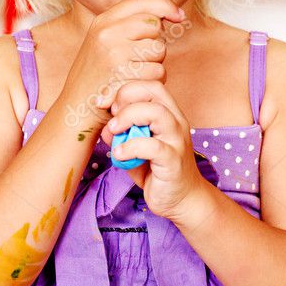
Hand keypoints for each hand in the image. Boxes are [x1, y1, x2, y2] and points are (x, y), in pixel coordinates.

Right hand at [62, 0, 186, 129]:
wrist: (76, 109)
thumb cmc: (96, 78)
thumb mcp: (102, 43)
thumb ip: (127, 25)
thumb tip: (164, 12)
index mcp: (102, 21)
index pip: (142, 1)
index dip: (166, 6)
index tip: (179, 15)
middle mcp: (107, 33)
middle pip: (154, 26)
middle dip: (155, 42)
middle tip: (139, 60)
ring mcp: (115, 53)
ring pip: (159, 49)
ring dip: (156, 64)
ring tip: (135, 74)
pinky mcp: (124, 75)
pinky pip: (158, 71)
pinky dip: (153, 81)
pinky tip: (137, 86)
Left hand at [101, 80, 203, 219]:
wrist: (181, 199)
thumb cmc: (156, 170)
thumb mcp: (133, 148)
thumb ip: (121, 135)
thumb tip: (106, 127)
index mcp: (168, 113)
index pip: (149, 85)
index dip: (124, 88)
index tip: (104, 102)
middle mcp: (176, 122)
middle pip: (154, 91)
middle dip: (125, 97)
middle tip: (112, 116)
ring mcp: (177, 140)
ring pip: (156, 113)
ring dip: (128, 118)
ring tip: (114, 131)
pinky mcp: (173, 161)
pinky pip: (152, 146)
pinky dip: (130, 147)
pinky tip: (119, 155)